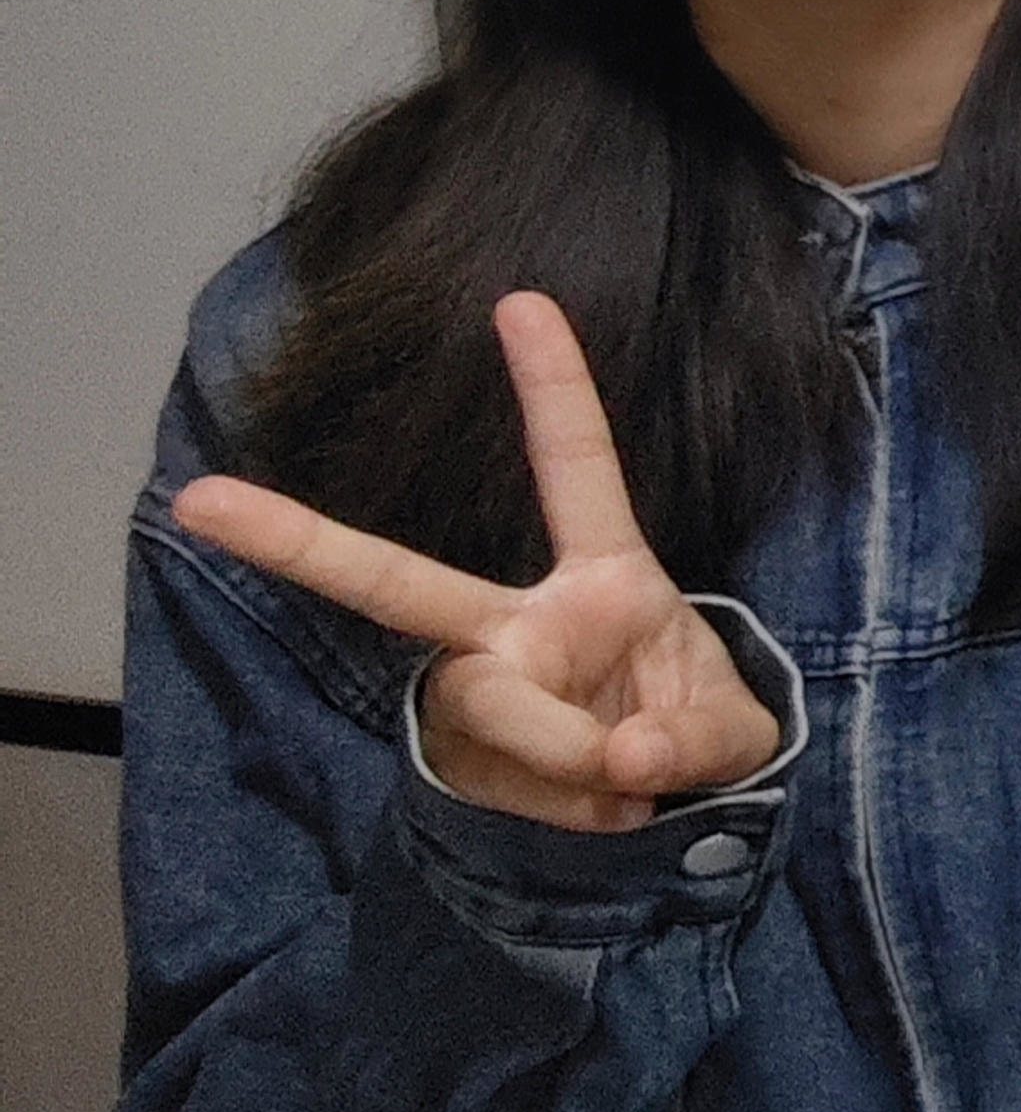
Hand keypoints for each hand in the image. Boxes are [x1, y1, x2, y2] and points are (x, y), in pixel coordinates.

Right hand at [171, 291, 780, 831]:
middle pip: (399, 582)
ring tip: (628, 786)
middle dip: (297, 541)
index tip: (522, 299)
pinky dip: (572, 812)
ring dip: (568, 759)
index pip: (578, 470)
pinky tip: (602, 811)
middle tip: (199, 500)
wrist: (661, 811)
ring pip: (491, 713)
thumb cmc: (691, 732)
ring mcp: (475, 691)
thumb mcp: (730, 733)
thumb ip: (693, 740)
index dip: (554, 387)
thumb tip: (622, 758)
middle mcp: (515, 623)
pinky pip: (512, 791)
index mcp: (602, 577)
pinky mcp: (460, 761)